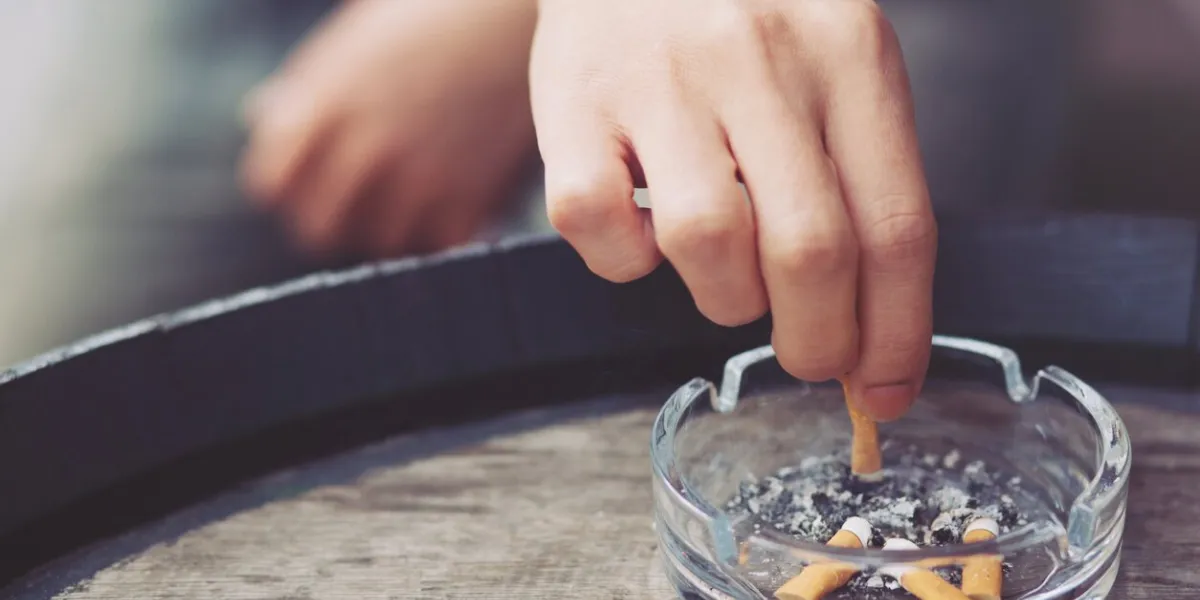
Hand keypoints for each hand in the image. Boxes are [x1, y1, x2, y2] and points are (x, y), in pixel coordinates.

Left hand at [240, 0, 537, 257]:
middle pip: (319, 227)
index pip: (272, 184)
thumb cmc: (439, 10)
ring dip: (395, 228)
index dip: (290, 187)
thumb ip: (310, 83)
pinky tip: (461, 205)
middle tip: (364, 206)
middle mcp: (363, 146)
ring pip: (381, 243)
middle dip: (336, 218)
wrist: (521, 13)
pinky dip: (449, 231)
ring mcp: (417, 177)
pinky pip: (440, 246)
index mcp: (325, 101)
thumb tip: (261, 115)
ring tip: (418, 203)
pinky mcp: (470, 198)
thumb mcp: (361, 35)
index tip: (313, 182)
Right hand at [530, 0, 936, 419]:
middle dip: (816, 342)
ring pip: (708, 244)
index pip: (895, 225)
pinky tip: (643, 233)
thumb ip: (860, 179)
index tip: (885, 389)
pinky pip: (601, 228)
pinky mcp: (573, 102)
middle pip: (810, 251)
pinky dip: (624, 261)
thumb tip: (870, 332)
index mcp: (848, 52)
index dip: (896, 333)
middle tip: (808, 357)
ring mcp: (660, 79)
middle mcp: (758, 60)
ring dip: (724, 298)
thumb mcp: (833, 61)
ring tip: (726, 275)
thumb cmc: (746, 17)